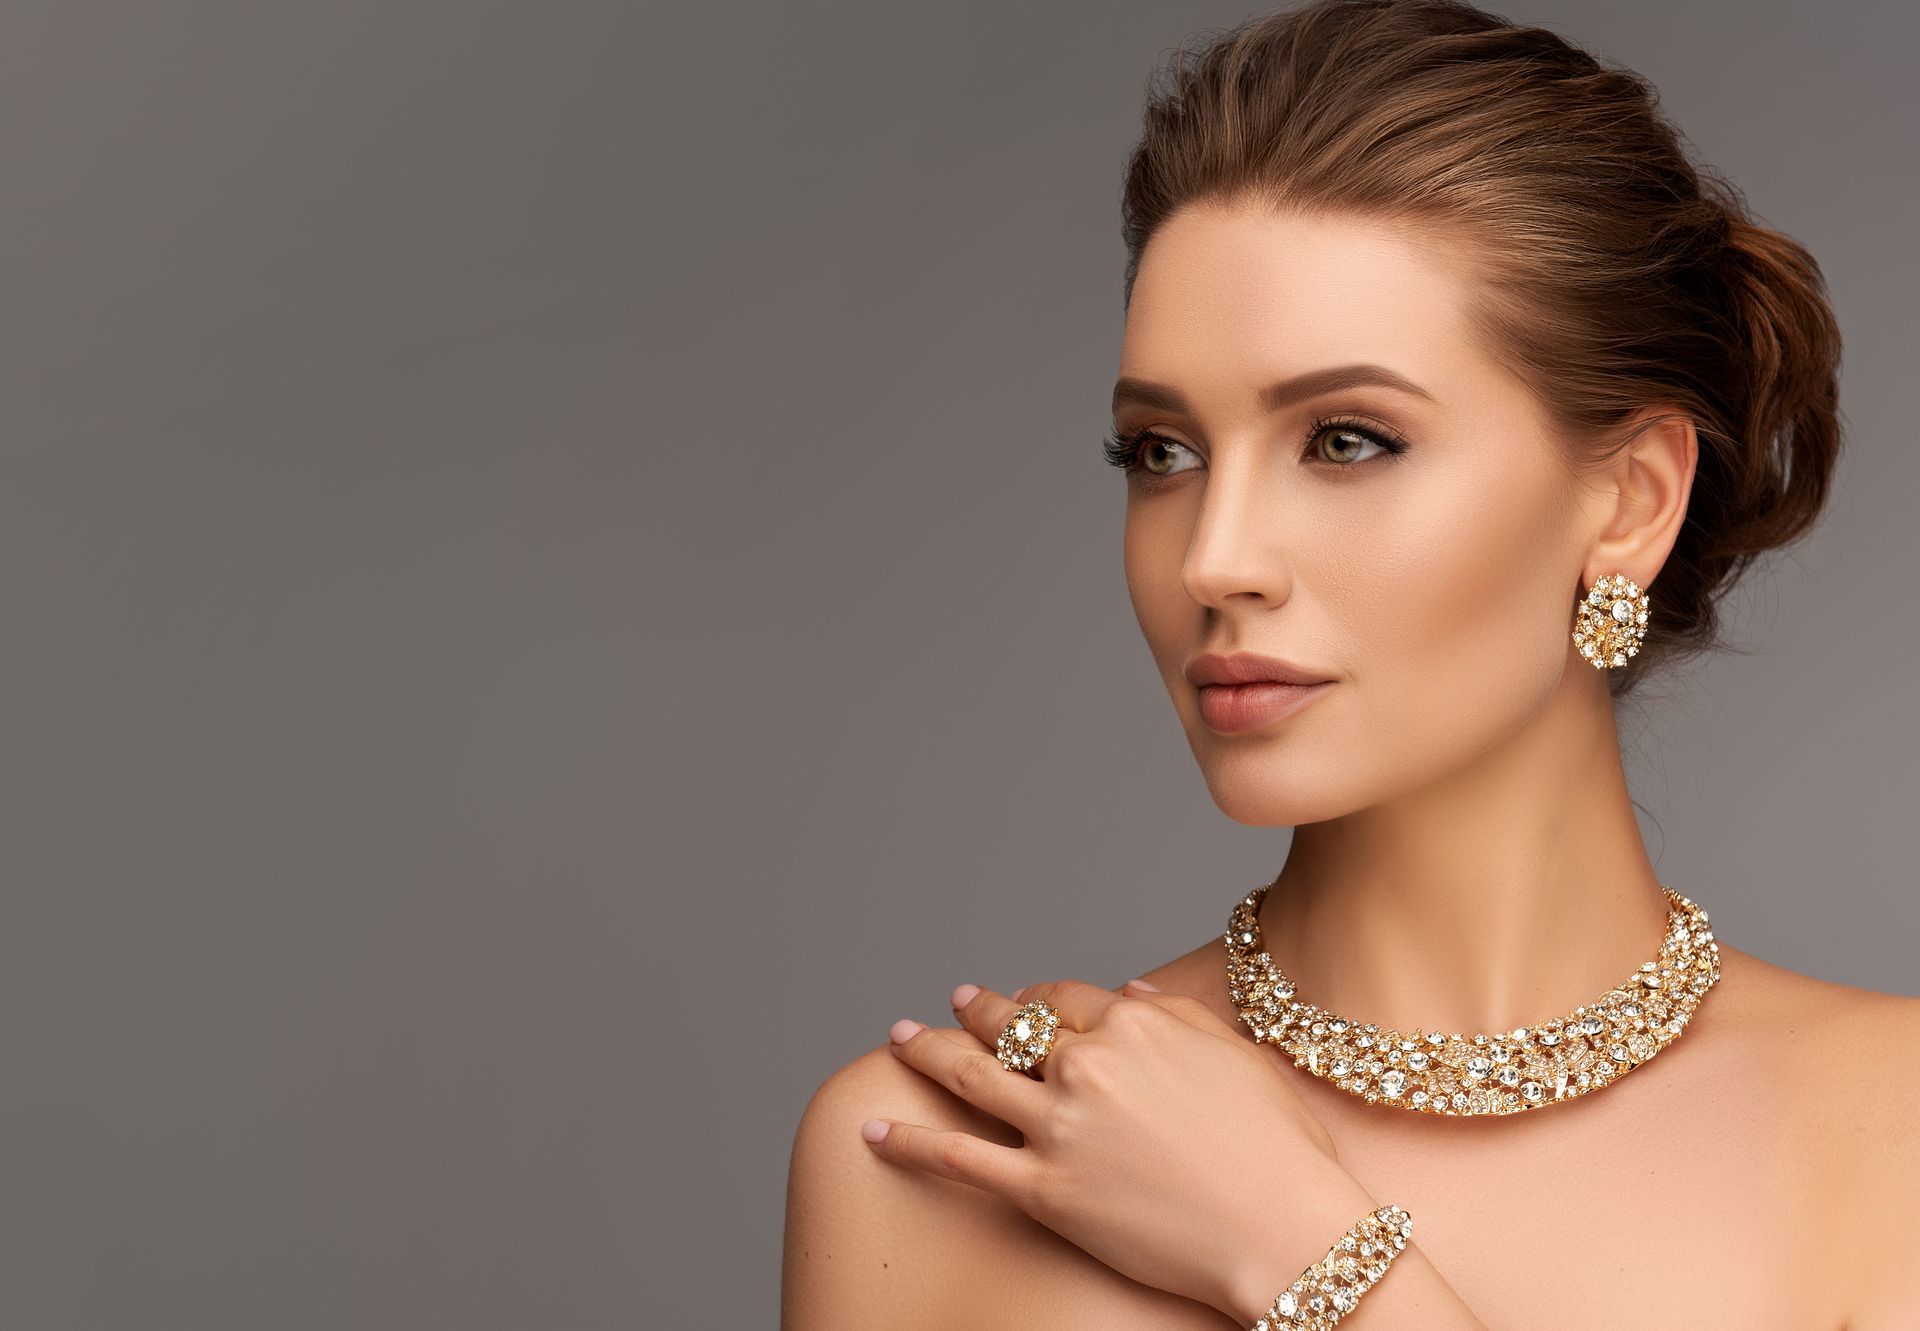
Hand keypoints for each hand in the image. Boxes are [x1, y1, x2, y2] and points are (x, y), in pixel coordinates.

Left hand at [864, 977, 1381, 1320]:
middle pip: (1013, 1026)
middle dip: (978, 1010)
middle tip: (954, 1002)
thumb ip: (1178, 1015)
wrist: (1284, 1228)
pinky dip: (907, 1140)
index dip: (1042, 998)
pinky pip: (957, 1160)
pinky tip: (874, 1128)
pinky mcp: (1044, 1189)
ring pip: (971, 1077)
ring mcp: (1060, 1127)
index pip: (1067, 996)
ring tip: (901, 1037)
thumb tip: (1132, 991)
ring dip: (928, 1051)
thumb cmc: (1278, 1148)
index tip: (1028, 1002)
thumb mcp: (1237, 1056)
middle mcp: (1088, 1064)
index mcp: (1135, 1025)